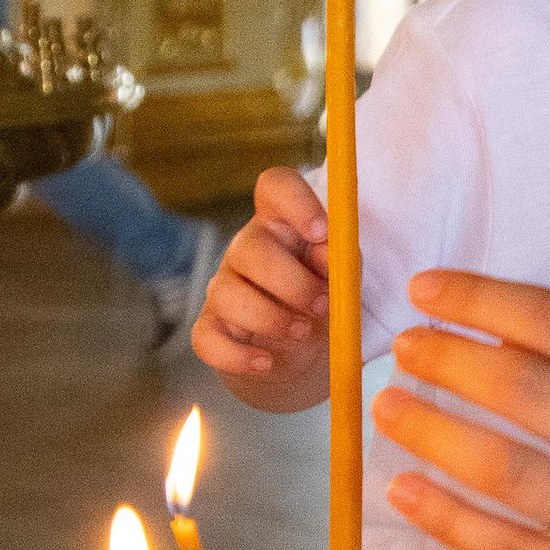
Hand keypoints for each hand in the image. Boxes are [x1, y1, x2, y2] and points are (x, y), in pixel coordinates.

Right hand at [192, 167, 330, 404]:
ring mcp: (223, 287)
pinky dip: (239, 356)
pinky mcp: (210, 328)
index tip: (322, 232)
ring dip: (272, 318)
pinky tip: (267, 362)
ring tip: (304, 333)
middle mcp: (246, 249)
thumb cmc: (322, 305)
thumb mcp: (341, 283)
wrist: (300, 357)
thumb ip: (338, 265)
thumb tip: (326, 254)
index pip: (275, 187)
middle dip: (292, 282)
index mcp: (282, 224)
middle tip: (321, 306)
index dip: (296, 201)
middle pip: (250, 248)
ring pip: (228, 294)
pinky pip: (209, 340)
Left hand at [373, 271, 549, 549]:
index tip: (425, 290)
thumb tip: (494, 333)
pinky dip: (442, 515)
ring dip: (430, 429)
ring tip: (387, 406)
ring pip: (504, 466)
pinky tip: (402, 489)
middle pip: (525, 388)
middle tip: (401, 347)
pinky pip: (502, 546)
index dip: (481, 299)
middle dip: (447, 359)